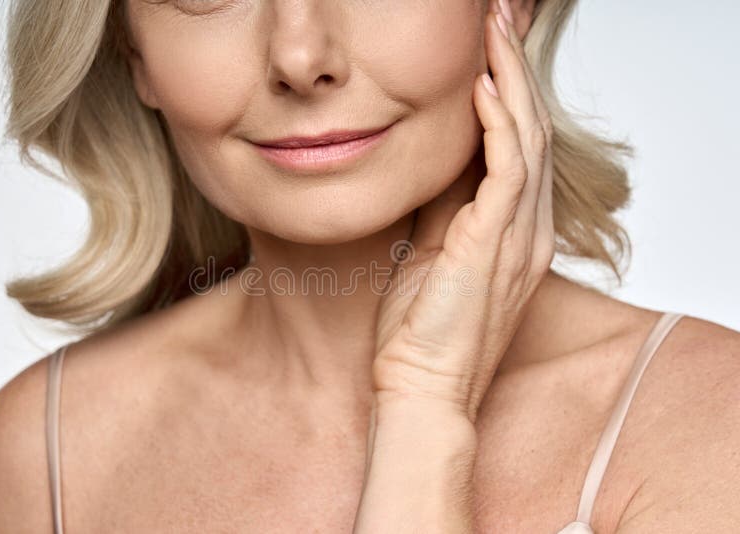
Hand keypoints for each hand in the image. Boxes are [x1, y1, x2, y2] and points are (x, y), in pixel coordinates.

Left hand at [353, 5, 555, 530]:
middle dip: (514, 71)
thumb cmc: (420, 332)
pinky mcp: (495, 246)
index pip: (520, 147)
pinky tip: (481, 88)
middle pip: (532, 130)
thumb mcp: (432, 256)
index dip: (508, 95)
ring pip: (527, 139)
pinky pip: (508, 170)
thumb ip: (442, 211)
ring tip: (493, 33)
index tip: (487, 53)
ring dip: (510, 81)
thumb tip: (431, 167)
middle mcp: (528, 230)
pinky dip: (498, 124)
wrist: (420, 389)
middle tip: (498, 21)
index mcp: (513, 234)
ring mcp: (518, 238)